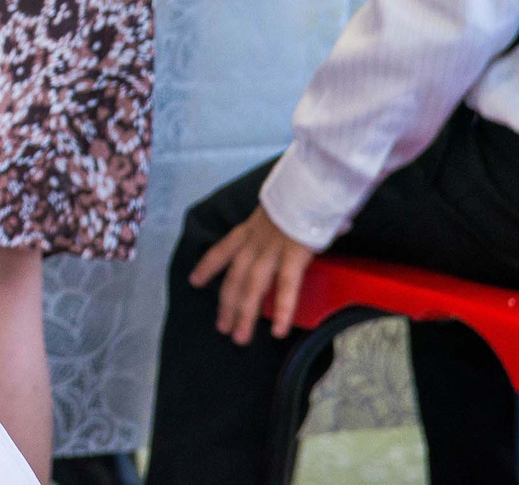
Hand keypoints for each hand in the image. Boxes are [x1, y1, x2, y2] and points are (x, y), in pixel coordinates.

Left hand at [190, 205, 317, 344]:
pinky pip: (286, 288)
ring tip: (239, 338)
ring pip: (253, 286)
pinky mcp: (293, 255)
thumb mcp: (288, 205)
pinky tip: (278, 331)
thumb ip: (293, 219)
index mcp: (251, 227)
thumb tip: (324, 225)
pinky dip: (282, 310)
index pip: (223, 248)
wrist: (311, 179)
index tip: (194, 281)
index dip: (208, 266)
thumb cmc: (304, 191)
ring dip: (244, 314)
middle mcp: (255, 240)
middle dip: (227, 303)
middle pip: (235, 276)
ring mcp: (272, 249)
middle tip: (221, 328)